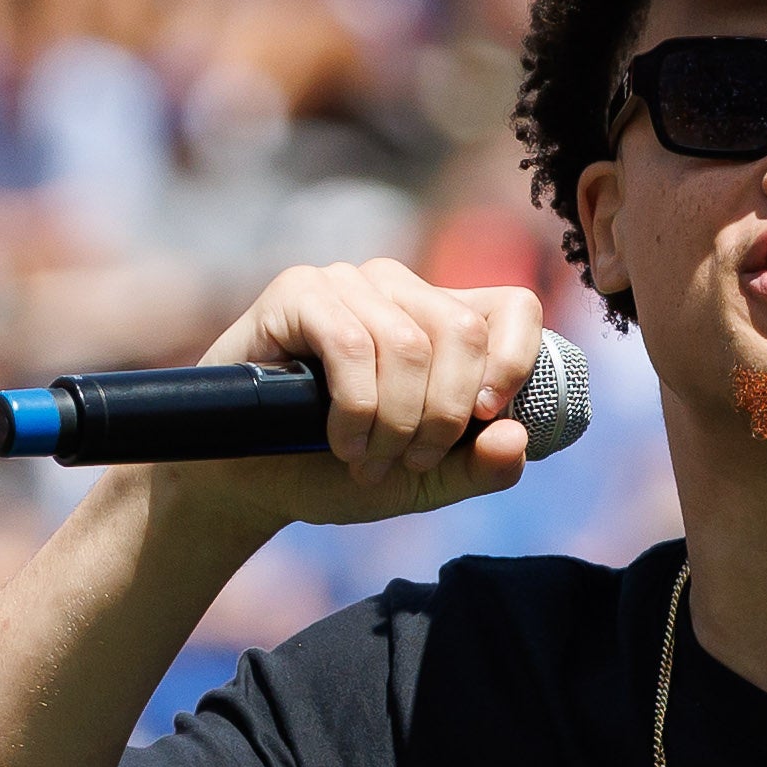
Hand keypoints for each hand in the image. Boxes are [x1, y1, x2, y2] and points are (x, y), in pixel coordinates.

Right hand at [148, 260, 550, 540]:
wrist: (250, 483)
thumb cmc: (337, 471)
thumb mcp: (423, 482)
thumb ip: (478, 468)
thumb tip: (516, 438)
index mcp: (443, 319)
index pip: (514, 307)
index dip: (515, 362)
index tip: (486, 420)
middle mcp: (401, 290)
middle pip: (463, 332)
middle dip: (441, 416)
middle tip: (407, 462)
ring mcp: (349, 284)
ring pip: (409, 344)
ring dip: (394, 423)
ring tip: (367, 462)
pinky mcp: (299, 291)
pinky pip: (352, 344)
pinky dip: (355, 408)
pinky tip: (341, 441)